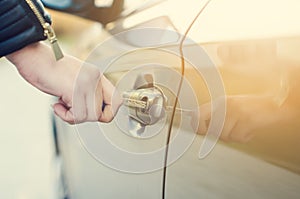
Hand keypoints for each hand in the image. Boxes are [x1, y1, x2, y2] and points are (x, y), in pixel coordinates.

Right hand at [7, 42, 121, 123]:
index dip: (108, 112)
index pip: (116, 100)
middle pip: (104, 113)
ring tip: (61, 105)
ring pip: (91, 117)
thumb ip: (86, 92)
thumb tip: (90, 113)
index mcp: (96, 76)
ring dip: (74, 117)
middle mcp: (95, 79)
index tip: (92, 112)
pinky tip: (56, 104)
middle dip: (86, 117)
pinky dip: (65, 116)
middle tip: (72, 109)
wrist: (32, 56)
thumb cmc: (48, 69)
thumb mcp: (74, 79)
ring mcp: (87, 84)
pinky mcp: (75, 90)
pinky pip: (78, 115)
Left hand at [194, 95, 281, 142]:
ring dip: (233, 136)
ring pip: (224, 136)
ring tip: (242, 128)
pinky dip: (244, 138)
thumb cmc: (250, 108)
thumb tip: (202, 130)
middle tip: (229, 131)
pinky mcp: (246, 120)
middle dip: (219, 135)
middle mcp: (225, 106)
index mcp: (219, 102)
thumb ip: (216, 117)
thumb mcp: (230, 107)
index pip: (197, 114)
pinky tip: (249, 130)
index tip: (201, 131)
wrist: (274, 105)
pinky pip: (238, 138)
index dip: (197, 126)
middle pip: (211, 130)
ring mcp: (235, 112)